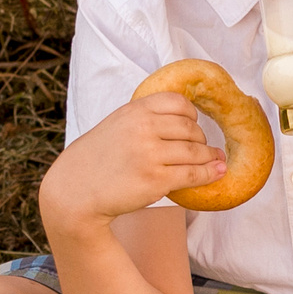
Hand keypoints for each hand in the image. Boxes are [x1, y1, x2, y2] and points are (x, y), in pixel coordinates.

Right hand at [39, 93, 222, 232]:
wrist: (75, 190)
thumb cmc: (97, 158)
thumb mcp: (117, 125)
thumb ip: (145, 118)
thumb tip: (186, 118)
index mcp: (134, 111)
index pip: (178, 102)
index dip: (191, 114)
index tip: (194, 124)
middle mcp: (143, 129)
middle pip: (191, 128)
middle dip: (201, 139)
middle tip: (204, 147)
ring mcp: (150, 155)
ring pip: (196, 152)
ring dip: (210, 157)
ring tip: (216, 160)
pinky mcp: (156, 180)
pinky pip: (193, 174)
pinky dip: (209, 173)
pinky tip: (217, 173)